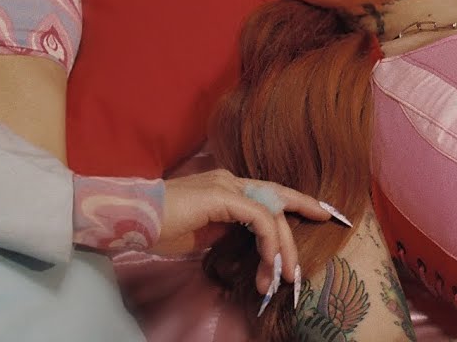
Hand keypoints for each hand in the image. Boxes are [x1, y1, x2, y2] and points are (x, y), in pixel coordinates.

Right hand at [156, 169, 334, 295]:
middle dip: (304, 211)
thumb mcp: (203, 233)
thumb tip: (249, 244)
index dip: (295, 201)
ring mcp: (226, 185)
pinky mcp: (222, 196)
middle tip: (323, 228)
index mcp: (225, 187)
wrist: (133, 219)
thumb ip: (227, 231)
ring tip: (284, 276)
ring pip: (271, 213)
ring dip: (282, 248)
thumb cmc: (160, 228)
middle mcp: (230, 180)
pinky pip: (259, 219)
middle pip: (277, 196)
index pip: (267, 193)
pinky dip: (269, 243)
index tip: (320, 212)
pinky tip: (269, 263)